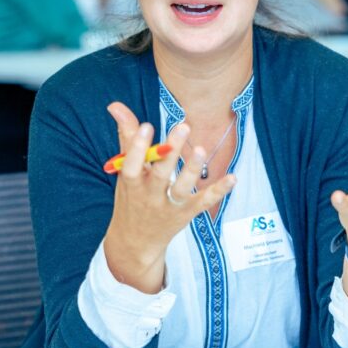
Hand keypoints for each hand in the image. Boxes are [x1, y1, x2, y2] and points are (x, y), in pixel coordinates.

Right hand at [102, 102, 236, 290]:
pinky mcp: (186, 213)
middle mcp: (150, 195)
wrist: (134, 242)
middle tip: (183, 126)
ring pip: (181, 189)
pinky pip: (203, 202)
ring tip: (201, 149)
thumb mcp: (124, 171)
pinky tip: (232, 177)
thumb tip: (115, 105)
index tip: (146, 125)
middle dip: (171, 152)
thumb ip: (127, 137)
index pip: (131, 166)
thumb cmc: (131, 198)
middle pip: (160, 174)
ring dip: (192, 170)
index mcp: (132, 183)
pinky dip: (218, 191)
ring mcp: (169, 206)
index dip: (137, 147)